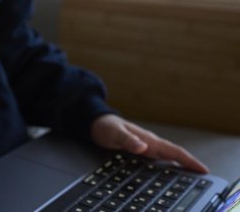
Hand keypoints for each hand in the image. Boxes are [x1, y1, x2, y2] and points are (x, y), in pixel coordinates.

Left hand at [91, 114, 208, 173]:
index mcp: (147, 139)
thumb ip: (128, 140)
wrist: (96, 122)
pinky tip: (169, 174)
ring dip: (180, 166)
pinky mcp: (139, 150)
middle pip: (173, 155)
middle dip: (189, 164)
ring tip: (192, 177)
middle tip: (203, 176)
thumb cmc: (106, 126)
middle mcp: (149, 142)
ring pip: (167, 157)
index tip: (202, 169)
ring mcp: (145, 146)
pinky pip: (157, 160)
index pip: (172, 150)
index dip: (188, 160)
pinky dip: (167, 166)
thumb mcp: (115, 134)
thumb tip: (143, 147)